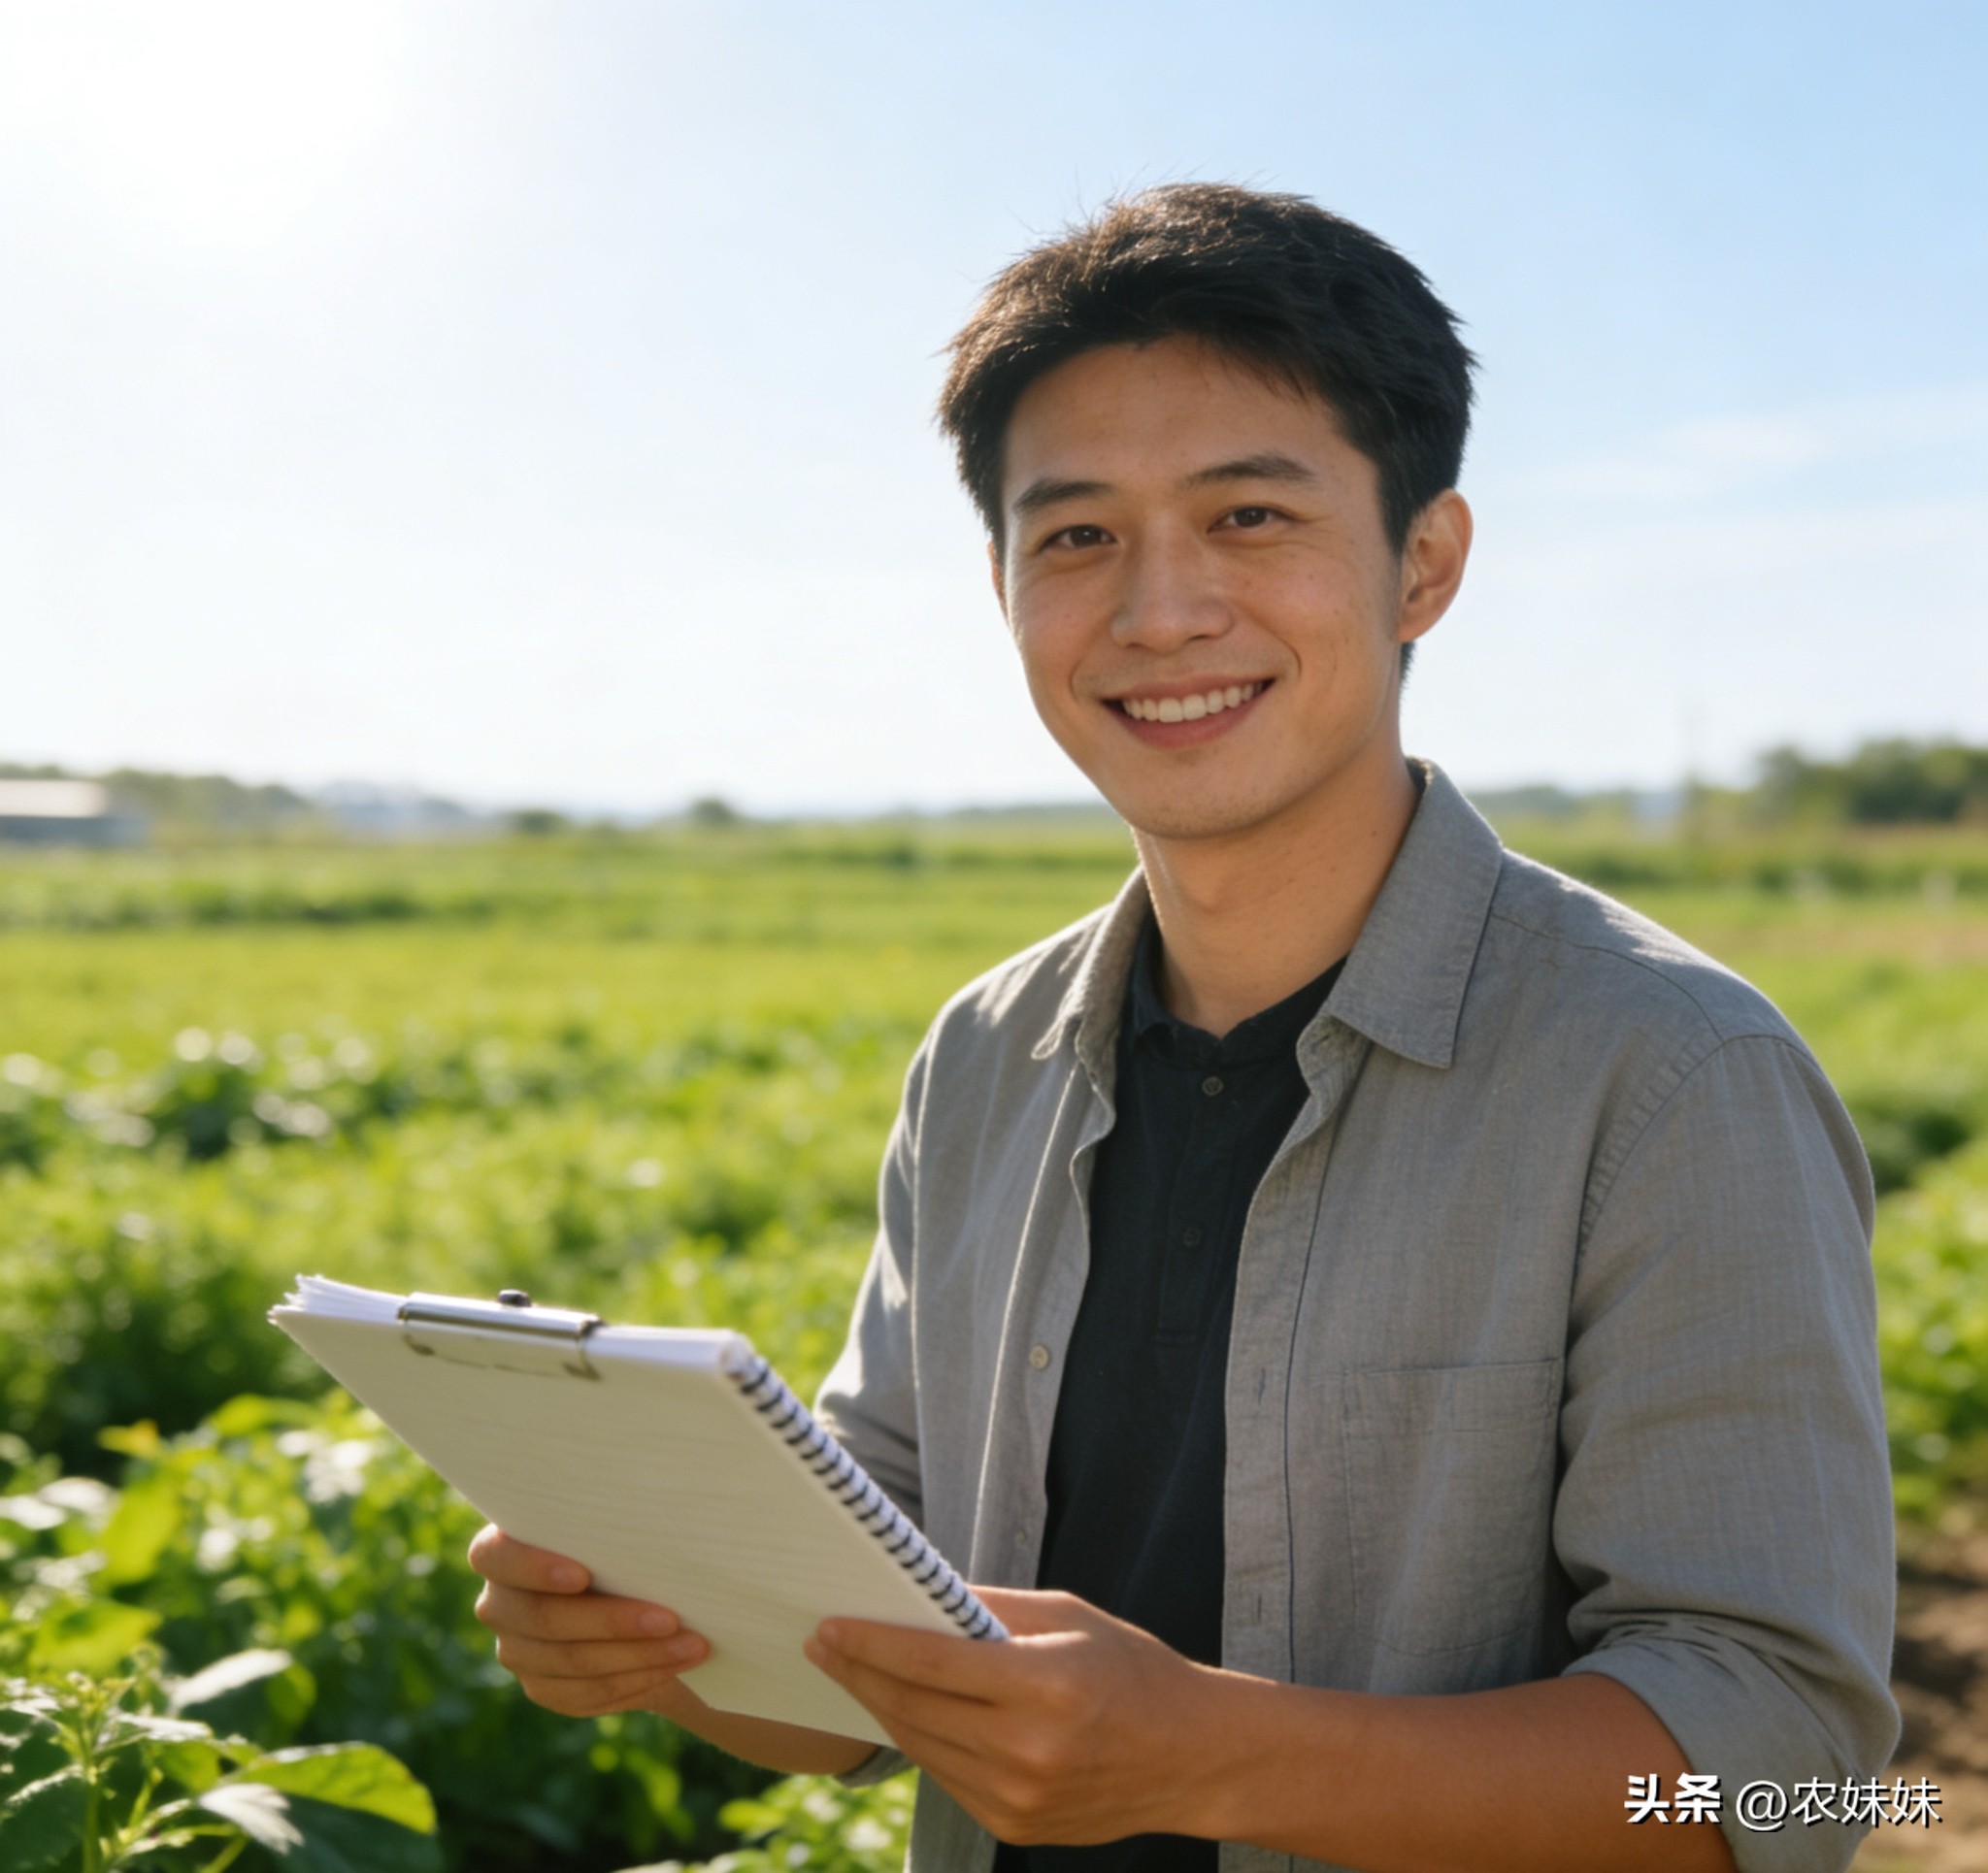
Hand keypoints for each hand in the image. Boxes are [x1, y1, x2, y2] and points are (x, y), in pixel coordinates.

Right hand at [467, 1525, 708, 1718]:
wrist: (637, 1599)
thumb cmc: (628, 1544)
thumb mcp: (619, 1528)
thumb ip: (617, 1523)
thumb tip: (663, 1517)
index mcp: (502, 1549)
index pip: (495, 1556)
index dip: (534, 1568)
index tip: (583, 1575)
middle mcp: (499, 1603)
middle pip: (544, 1618)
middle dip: (612, 1621)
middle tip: (669, 1619)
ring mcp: (516, 1651)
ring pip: (572, 1661)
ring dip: (639, 1655)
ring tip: (691, 1644)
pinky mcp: (543, 1688)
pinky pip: (587, 1692)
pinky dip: (636, 1679)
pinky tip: (673, 1666)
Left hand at [804, 1587, 1218, 1847]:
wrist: (1192, 1758)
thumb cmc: (1131, 1670)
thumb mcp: (1068, 1616)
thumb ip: (991, 1608)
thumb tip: (919, 1594)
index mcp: (1045, 1686)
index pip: (932, 1662)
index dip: (872, 1643)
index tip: (829, 1625)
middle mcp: (1027, 1751)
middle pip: (914, 1707)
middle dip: (860, 1672)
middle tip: (822, 1643)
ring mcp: (1019, 1799)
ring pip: (922, 1747)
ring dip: (880, 1707)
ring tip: (851, 1672)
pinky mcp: (1015, 1827)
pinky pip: (947, 1777)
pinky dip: (921, 1741)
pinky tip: (903, 1711)